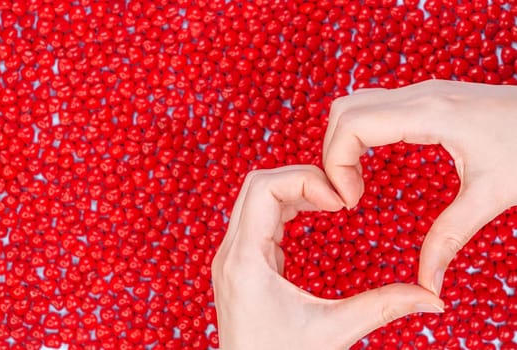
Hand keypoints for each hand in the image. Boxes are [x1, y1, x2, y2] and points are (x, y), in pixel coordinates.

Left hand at [212, 165, 443, 349]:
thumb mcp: (334, 332)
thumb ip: (382, 308)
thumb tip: (432, 297)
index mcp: (244, 261)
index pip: (263, 188)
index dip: (304, 179)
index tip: (340, 202)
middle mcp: (230, 253)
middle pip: (256, 185)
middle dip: (300, 179)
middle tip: (339, 197)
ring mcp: (231, 257)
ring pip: (255, 199)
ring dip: (294, 192)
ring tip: (332, 202)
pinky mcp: (240, 264)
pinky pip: (258, 218)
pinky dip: (286, 208)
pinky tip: (314, 215)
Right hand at [323, 79, 516, 296]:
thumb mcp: (489, 197)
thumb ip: (449, 239)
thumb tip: (427, 286)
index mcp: (427, 114)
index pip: (351, 125)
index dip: (337, 164)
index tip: (351, 202)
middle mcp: (417, 95)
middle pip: (343, 111)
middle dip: (332, 153)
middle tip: (348, 195)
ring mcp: (421, 93)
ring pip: (354, 106)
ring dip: (343, 142)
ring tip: (355, 182)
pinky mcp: (426, 100)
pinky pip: (372, 109)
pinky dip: (359, 135)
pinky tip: (372, 164)